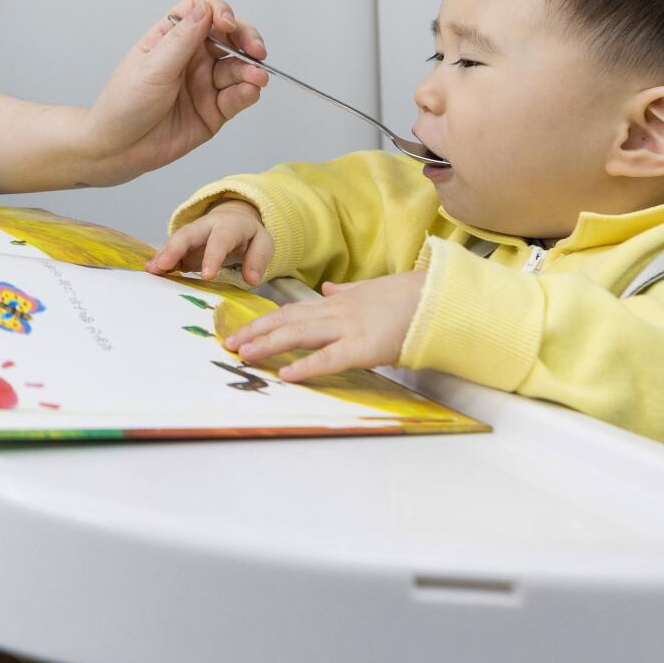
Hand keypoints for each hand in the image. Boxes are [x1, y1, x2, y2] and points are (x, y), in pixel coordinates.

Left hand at [79, 0, 267, 184]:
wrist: (117, 149)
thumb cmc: (123, 104)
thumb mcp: (151, 67)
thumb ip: (181, 40)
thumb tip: (204, 9)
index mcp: (171, 38)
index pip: (202, 11)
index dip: (219, 12)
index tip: (227, 25)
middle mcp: (192, 57)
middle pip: (229, 36)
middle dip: (246, 39)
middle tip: (256, 50)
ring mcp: (205, 83)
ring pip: (237, 67)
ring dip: (250, 69)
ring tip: (256, 77)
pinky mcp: (214, 110)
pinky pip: (237, 96)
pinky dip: (248, 92)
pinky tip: (250, 91)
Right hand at [146, 199, 273, 284]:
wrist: (235, 220)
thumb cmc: (249, 236)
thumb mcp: (263, 243)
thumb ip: (259, 259)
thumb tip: (251, 279)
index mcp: (229, 225)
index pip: (220, 239)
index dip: (212, 256)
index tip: (207, 275)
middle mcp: (206, 226)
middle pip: (188, 233)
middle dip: (175, 248)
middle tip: (163, 265)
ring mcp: (192, 234)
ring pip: (175, 241)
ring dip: (163, 255)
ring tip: (151, 270)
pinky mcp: (184, 245)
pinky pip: (171, 251)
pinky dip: (161, 260)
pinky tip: (153, 271)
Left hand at [223, 269, 425, 380]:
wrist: (435, 298)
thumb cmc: (406, 298)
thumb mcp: (369, 290)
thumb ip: (345, 291)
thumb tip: (326, 288)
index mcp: (336, 303)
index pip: (291, 311)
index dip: (263, 320)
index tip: (241, 329)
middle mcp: (335, 313)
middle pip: (286, 321)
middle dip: (255, 332)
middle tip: (229, 343)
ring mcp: (348, 328)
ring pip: (299, 335)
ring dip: (268, 345)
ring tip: (244, 354)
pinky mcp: (363, 347)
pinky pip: (328, 358)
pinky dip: (305, 366)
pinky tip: (286, 374)